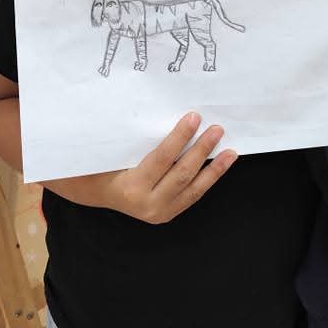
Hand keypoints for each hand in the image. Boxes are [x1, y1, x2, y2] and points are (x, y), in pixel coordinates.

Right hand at [47, 113, 236, 223]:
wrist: (96, 190)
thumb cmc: (105, 163)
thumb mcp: (117, 150)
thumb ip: (140, 139)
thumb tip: (170, 113)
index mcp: (132, 186)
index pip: (162, 158)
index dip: (180, 137)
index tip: (194, 117)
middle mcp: (147, 204)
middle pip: (181, 173)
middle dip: (202, 150)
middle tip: (217, 129)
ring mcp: (160, 213)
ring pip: (193, 189)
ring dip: (214, 168)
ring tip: (231, 151)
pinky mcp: (168, 214)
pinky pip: (193, 195)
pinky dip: (208, 179)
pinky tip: (221, 165)